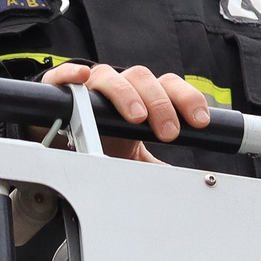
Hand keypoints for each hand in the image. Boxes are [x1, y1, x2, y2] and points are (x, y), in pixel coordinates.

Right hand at [42, 63, 212, 161]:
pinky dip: (72, 73)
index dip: (187, 99)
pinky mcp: (59, 88)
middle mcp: (119, 86)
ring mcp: (90, 86)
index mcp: (142, 97)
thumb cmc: (101, 143)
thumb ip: (155, 167)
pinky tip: (82, 77)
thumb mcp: (133, 158)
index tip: (200, 122)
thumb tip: (185, 186)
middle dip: (160, 104)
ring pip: (109, 76)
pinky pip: (64, 75)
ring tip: (136, 116)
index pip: (169, 86)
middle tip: (169, 132)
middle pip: (143, 78)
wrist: (61, 143)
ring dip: (126, 93)